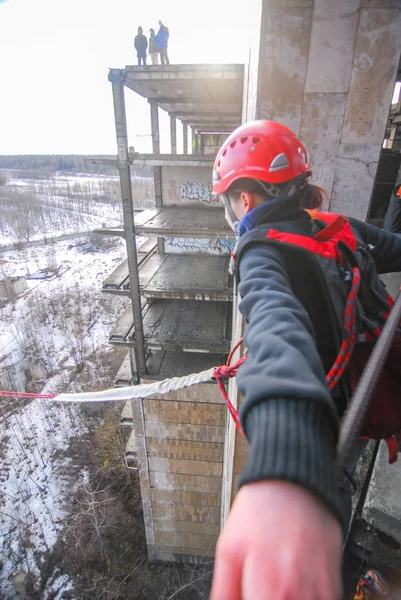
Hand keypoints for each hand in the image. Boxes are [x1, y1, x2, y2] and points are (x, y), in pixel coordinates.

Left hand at [211, 480, 342, 599]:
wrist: (295, 481)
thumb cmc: (261, 510)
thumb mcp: (229, 549)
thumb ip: (224, 592)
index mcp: (271, 588)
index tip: (247, 595)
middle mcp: (300, 594)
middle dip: (265, 599)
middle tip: (256, 588)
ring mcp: (322, 590)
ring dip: (286, 599)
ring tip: (271, 587)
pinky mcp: (334, 583)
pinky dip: (305, 598)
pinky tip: (290, 590)